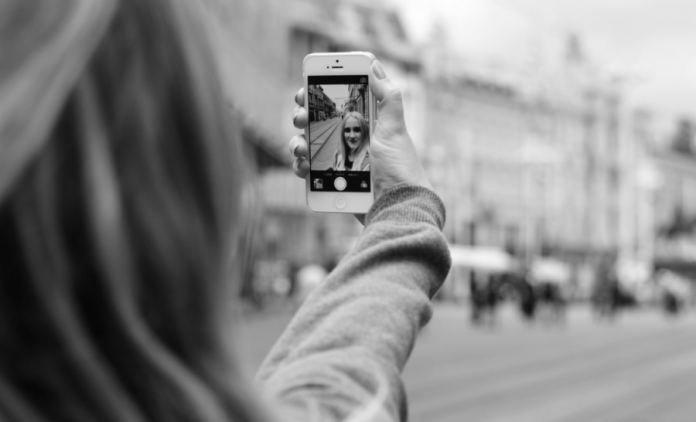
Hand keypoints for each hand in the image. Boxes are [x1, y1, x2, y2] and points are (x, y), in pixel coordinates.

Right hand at [289, 59, 431, 198]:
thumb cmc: (400, 167)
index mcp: (363, 124)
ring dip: (297, 142)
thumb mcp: (395, 127)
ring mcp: (338, 163)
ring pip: (308, 146)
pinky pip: (308, 172)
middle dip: (302, 117)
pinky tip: (303, 167)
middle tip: (300, 118)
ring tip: (301, 147)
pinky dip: (300, 167)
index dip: (318, 95)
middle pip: (316, 123)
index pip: (336, 103)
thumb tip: (372, 64)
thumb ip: (387, 96)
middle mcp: (349, 141)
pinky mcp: (332, 183)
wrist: (397, 207)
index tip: (306, 90)